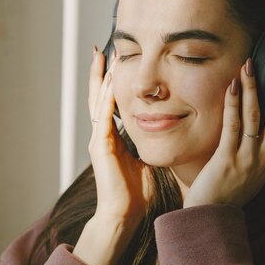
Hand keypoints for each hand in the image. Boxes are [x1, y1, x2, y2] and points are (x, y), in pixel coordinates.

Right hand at [87, 47, 154, 226]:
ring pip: (98, 101)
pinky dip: (106, 99)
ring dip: (102, 79)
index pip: (111, 103)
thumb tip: (167, 132)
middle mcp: (103, 136)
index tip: (118, 62)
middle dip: (102, 73)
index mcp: (114, 138)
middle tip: (104, 49)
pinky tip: (110, 82)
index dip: (113, 82)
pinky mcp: (101, 148)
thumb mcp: (146, 160)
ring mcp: (99, 141)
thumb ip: (150, 144)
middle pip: (99, 96)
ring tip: (104, 57)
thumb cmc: (137, 193)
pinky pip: (104, 118)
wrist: (124, 215)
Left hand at [183, 58, 264, 208]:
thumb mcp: (254, 174)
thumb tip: (262, 135)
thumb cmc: (229, 195)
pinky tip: (232, 85)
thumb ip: (260, 155)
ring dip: (254, 88)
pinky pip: (232, 126)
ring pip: (256, 117)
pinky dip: (233, 104)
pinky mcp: (228, 158)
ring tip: (251, 64)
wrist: (212, 219)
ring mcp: (248, 157)